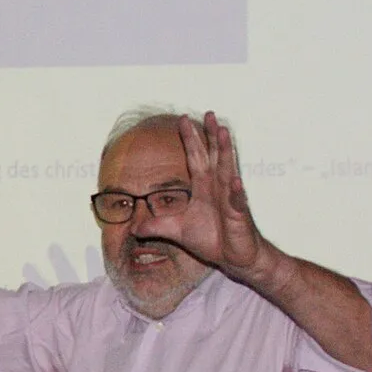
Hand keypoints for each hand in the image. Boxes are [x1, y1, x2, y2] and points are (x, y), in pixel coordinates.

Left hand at [137, 112, 270, 281]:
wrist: (233, 257)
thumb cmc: (210, 239)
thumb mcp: (176, 231)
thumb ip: (155, 226)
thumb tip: (133, 228)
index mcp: (203, 188)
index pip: (195, 158)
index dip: (190, 139)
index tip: (183, 119)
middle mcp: (218, 188)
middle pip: (212, 156)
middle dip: (209, 136)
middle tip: (208, 113)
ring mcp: (230, 199)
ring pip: (227, 170)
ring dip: (224, 151)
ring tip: (223, 131)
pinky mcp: (239, 215)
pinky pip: (237, 201)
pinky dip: (236, 191)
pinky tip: (235, 180)